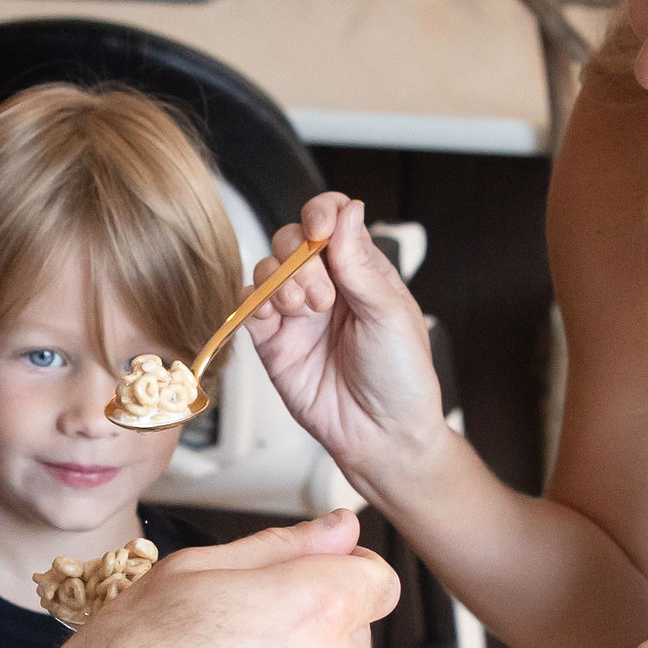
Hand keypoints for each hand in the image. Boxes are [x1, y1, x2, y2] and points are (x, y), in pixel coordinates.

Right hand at [244, 194, 451, 488]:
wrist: (382, 436)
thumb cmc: (400, 378)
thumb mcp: (390, 314)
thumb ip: (362, 264)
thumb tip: (347, 210)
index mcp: (363, 270)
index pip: (333, 218)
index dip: (321, 214)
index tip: (321, 232)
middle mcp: (328, 286)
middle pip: (292, 238)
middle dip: (300, 257)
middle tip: (323, 296)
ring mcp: (297, 313)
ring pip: (267, 268)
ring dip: (279, 279)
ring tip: (303, 309)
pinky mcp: (273, 342)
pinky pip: (248, 307)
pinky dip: (253, 301)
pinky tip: (273, 315)